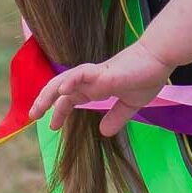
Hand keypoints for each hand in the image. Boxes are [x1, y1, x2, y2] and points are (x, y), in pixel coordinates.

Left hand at [28, 42, 173, 136]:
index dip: (59, 111)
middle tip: (31, 116)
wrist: (160, 60)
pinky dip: (70, 81)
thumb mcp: (131, 104)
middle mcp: (91, 80)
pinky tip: (62, 91)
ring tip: (38, 107)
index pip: (70, 99)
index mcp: (97, 87)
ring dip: (49, 93)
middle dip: (44, 101)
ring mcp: (96, 75)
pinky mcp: (104, 71)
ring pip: (64, 80)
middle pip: (60, 89)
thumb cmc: (148, 76)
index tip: (51, 126)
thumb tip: (103, 132)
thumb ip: (116, 117)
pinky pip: (82, 74)